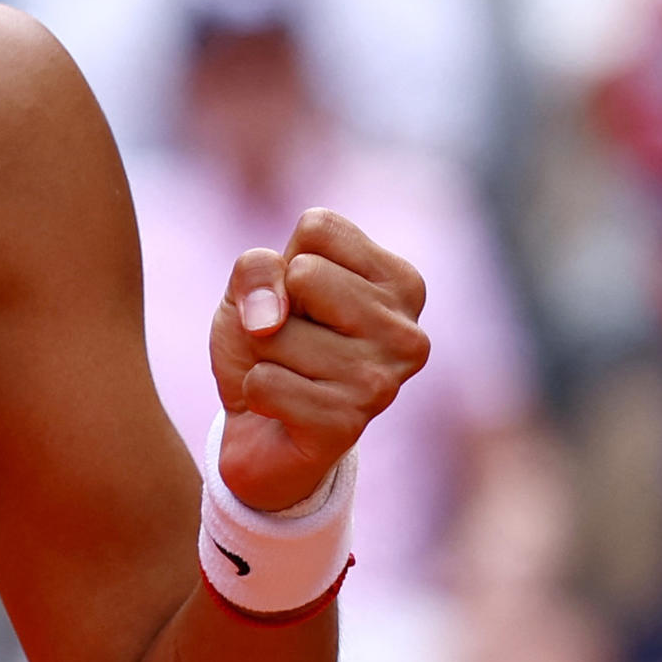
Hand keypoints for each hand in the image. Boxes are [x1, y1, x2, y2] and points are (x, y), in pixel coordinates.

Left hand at [210, 207, 428, 512]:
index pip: (319, 227)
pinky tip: (281, 411)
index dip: (286, 262)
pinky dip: (254, 393)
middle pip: (302, 273)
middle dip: (273, 309)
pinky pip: (265, 381)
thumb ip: (256, 268)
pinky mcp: (347, 427)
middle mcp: (407, 334)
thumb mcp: (254, 285)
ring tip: (289, 378)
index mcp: (402, 283)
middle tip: (291, 346)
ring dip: (262, 355)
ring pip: (277, 331)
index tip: (301, 303)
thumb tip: (269, 319)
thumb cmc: (268, 344)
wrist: (261, 434)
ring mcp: (383, 384)